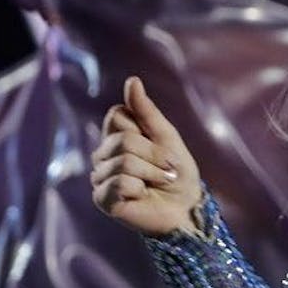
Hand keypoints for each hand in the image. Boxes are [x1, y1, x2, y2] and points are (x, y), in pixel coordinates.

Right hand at [92, 77, 202, 236]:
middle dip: (154, 154)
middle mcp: (104, 155)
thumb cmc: (178, 172)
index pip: (116, 114)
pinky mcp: (102, 198)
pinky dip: (140, 188)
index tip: (159, 144)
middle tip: (166, 169)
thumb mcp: (167, 136)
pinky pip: (119, 182)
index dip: (143, 128)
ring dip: (152, 173)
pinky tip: (142, 195)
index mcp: (116, 137)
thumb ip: (146, 111)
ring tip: (158, 183)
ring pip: (124, 161)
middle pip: (123, 139)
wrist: (187, 207)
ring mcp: (100, 177)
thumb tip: (132, 80)